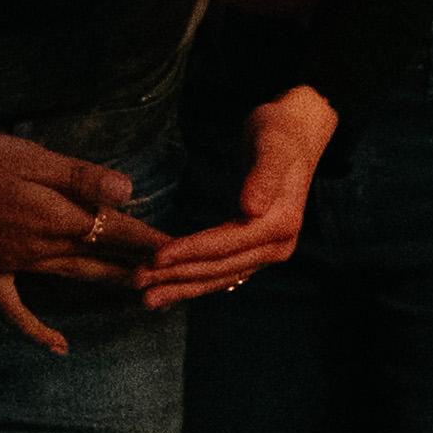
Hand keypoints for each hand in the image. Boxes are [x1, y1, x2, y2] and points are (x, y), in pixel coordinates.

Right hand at [0, 131, 164, 355]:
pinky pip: (17, 309)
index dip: (148, 237)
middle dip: (137, 262)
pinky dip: (39, 330)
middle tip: (171, 272)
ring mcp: (17, 264)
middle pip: (100, 256)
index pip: (115, 228)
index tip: (180, 246)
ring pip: (72, 276)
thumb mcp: (30, 156)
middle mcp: (43, 247)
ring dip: (106, 281)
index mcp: (56, 215)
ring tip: (137, 287)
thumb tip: (128, 191)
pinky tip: (59, 346)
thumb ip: (79, 178)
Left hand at [131, 86, 336, 310]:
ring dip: (182, 287)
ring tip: (146, 297)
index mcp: (280, 224)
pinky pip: (222, 271)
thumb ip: (263, 176)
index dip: (191, 252)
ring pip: (219, 276)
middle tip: (138, 281)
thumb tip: (251, 209)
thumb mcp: (271, 146)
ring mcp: (266, 252)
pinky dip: (195, 281)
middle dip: (178, 276)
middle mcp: (276, 246)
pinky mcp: (253, 250)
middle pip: (220, 267)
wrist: (295, 136)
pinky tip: (170, 288)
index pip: (226, 244)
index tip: (156, 257)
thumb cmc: (278, 134)